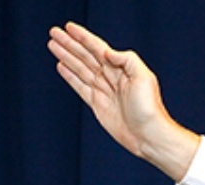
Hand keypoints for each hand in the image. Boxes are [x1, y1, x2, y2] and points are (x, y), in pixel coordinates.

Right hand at [47, 22, 198, 180]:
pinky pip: (80, 86)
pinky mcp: (97, 104)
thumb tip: (107, 52)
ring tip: (53, 45)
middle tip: (55, 33)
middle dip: (70, 44)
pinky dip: (70, 76)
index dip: (83, 37)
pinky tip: (62, 66)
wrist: (148, 135)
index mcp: (122, 69)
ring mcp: (103, 91)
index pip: (98, 48)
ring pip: (80, 68)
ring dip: (66, 56)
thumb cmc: (150, 109)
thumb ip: (127, 60)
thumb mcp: (144, 77)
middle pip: (85, 56)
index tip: (69, 28)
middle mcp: (111, 78)